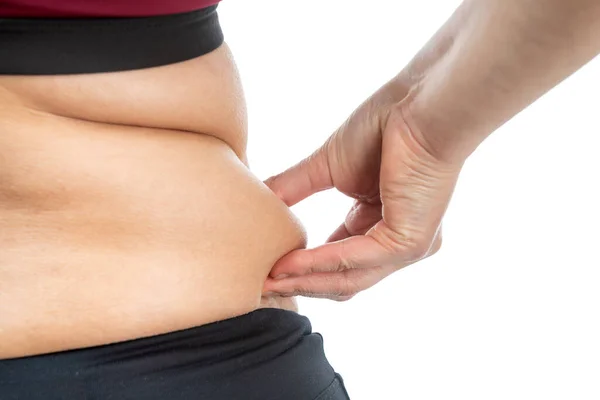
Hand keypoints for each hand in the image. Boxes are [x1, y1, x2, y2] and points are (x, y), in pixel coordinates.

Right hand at [263, 79, 463, 299]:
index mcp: (378, 224)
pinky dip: (318, 263)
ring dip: (304, 282)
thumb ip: (293, 188)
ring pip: (347, 278)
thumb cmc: (384, 127)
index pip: (337, 261)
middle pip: (341, 279)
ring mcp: (405, 247)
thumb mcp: (326, 167)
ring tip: (268, 283)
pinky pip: (355, 259)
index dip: (301, 269)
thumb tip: (257, 200)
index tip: (266, 271)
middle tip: (261, 287)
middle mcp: (394, 241)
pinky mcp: (408, 242)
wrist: (418, 104)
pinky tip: (288, 265)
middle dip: (299, 285)